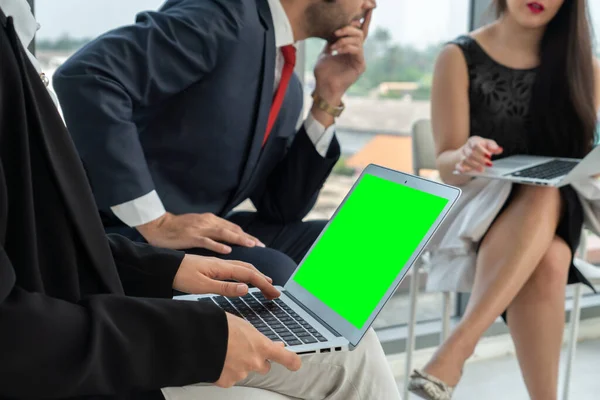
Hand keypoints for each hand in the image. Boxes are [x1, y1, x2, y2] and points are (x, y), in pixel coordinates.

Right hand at [137, 212, 264, 251]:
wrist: (158, 225)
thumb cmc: (178, 229)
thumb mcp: (199, 227)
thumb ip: (212, 231)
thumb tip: (227, 240)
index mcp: (211, 220)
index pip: (233, 228)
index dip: (246, 235)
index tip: (259, 244)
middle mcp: (208, 222)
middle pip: (232, 230)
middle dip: (247, 237)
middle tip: (261, 246)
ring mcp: (200, 229)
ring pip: (223, 233)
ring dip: (238, 239)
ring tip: (251, 245)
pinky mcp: (191, 236)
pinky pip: (206, 241)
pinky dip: (217, 245)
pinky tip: (227, 250)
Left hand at [173, 254, 279, 298]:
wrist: (164, 267)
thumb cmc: (180, 276)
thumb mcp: (202, 286)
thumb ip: (225, 287)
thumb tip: (246, 288)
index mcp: (222, 268)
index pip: (250, 275)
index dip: (264, 284)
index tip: (275, 294)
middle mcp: (223, 263)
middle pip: (250, 270)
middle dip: (264, 281)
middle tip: (274, 293)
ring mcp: (218, 264)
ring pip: (243, 267)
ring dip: (257, 276)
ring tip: (265, 285)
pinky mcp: (213, 266)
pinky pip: (235, 268)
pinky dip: (246, 273)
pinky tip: (245, 278)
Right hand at [215, 314, 301, 387]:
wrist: (198, 338)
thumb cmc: (219, 326)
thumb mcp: (244, 326)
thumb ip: (258, 338)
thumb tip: (270, 344)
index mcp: (261, 346)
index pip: (286, 358)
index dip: (292, 361)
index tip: (295, 363)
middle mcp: (255, 362)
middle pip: (264, 366)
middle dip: (257, 360)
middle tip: (243, 349)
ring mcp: (241, 373)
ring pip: (245, 371)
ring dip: (239, 364)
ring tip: (224, 350)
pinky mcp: (227, 382)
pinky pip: (230, 377)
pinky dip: (225, 371)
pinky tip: (218, 359)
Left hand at [312, 9, 373, 106]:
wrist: (323, 87)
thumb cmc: (323, 73)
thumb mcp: (325, 53)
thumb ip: (331, 41)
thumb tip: (332, 30)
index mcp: (349, 49)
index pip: (358, 32)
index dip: (363, 20)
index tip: (365, 9)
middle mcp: (356, 52)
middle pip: (360, 33)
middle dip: (348, 29)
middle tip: (336, 33)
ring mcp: (359, 59)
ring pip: (359, 40)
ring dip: (344, 39)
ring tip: (333, 46)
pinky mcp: (360, 65)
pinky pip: (357, 50)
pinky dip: (347, 47)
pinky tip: (337, 50)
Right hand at [455, 136, 503, 172]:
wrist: (469, 151)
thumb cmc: (480, 147)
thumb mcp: (487, 144)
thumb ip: (493, 146)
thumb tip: (499, 149)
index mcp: (473, 141)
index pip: (475, 145)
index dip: (482, 151)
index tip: (489, 156)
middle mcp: (466, 148)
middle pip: (470, 154)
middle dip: (480, 160)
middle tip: (489, 164)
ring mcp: (462, 156)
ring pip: (465, 160)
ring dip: (474, 165)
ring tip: (482, 170)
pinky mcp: (459, 163)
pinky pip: (458, 166)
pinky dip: (460, 169)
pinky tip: (464, 171)